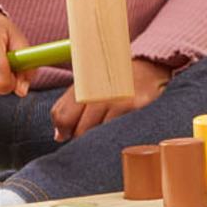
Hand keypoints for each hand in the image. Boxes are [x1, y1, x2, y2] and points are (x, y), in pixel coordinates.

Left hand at [51, 58, 172, 141]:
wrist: (148, 67)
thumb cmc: (113, 81)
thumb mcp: (88, 86)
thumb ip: (69, 108)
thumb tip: (58, 136)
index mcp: (81, 84)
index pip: (61, 116)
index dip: (64, 130)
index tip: (70, 133)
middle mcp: (95, 90)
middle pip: (78, 130)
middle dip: (80, 137)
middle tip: (90, 134)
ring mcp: (114, 99)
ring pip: (96, 134)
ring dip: (98, 139)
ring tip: (106, 131)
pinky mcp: (132, 107)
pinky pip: (116, 132)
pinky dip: (114, 137)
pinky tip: (118, 130)